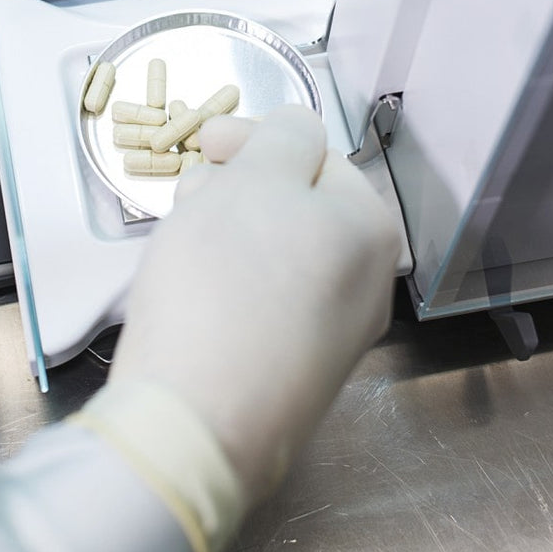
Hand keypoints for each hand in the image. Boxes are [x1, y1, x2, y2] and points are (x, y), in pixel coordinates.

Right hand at [109, 105, 399, 504]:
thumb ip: (283, 137)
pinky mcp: (288, 377)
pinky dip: (225, 286)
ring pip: (276, 259)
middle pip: (298, 209)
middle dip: (238, 188)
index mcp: (371, 231)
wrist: (195, 419)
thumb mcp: (254, 180)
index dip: (255, 139)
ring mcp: (330, 338)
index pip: (317, 156)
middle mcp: (365, 286)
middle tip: (190, 193)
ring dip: (227, 234)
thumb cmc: (225, 285)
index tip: (205, 141)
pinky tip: (189, 293)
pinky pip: (261, 308)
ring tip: (181, 240)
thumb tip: (299, 132)